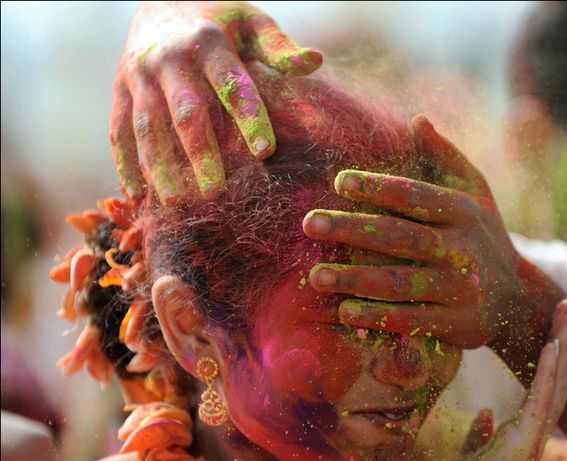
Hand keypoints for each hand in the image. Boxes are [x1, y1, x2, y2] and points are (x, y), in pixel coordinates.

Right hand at [112, 1, 321, 202]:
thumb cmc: (219, 18)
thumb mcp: (250, 21)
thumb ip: (279, 46)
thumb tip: (315, 61)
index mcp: (208, 42)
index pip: (232, 85)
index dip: (249, 118)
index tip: (266, 153)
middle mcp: (169, 59)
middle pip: (186, 113)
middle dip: (201, 154)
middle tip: (216, 192)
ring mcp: (139, 75)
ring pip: (147, 127)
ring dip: (160, 167)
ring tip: (178, 203)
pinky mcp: (120, 89)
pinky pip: (119, 130)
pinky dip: (125, 163)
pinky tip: (137, 196)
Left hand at [303, 116, 545, 380]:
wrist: (519, 300)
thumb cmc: (483, 237)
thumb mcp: (477, 194)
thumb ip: (446, 158)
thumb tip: (417, 119)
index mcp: (463, 211)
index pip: (415, 195)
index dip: (377, 188)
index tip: (340, 182)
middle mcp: (462, 249)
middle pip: (400, 237)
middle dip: (353, 230)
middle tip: (310, 224)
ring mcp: (459, 289)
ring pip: (400, 283)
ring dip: (356, 279)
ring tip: (316, 276)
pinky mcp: (455, 324)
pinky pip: (410, 320)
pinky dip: (377, 318)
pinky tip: (344, 312)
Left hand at [439, 298, 566, 460]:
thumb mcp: (469, 455)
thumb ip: (480, 435)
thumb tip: (486, 413)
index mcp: (523, 433)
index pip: (546, 386)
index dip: (553, 355)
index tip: (556, 324)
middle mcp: (535, 433)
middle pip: (558, 378)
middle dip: (564, 341)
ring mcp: (533, 439)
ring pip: (557, 384)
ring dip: (563, 346)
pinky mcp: (524, 444)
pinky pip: (542, 401)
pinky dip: (549, 372)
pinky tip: (553, 345)